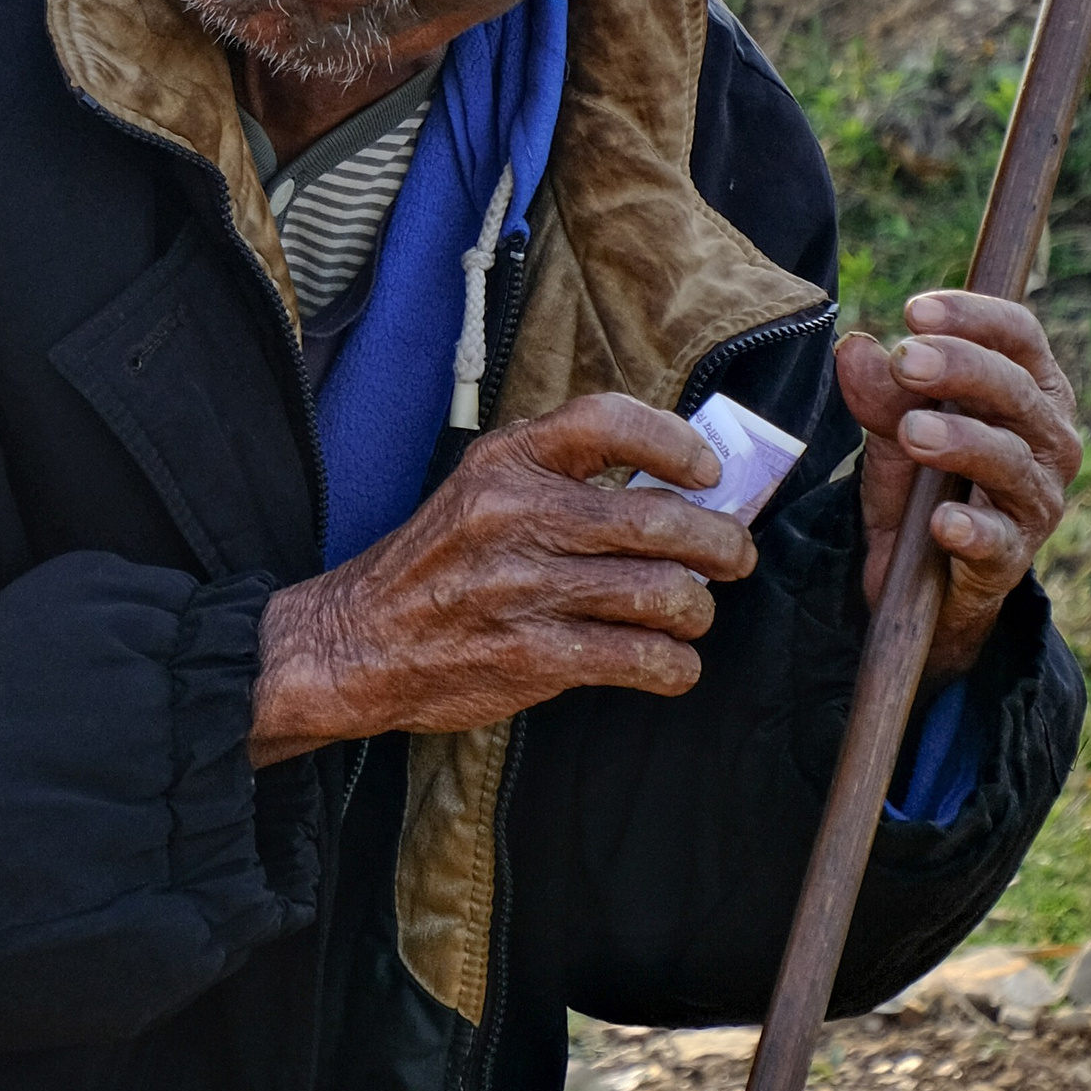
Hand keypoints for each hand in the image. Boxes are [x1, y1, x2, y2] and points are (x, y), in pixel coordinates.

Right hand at [250, 394, 756, 765]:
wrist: (355, 643)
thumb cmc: (432, 566)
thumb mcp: (478, 491)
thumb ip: (557, 477)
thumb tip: (675, 486)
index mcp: (504, 462)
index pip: (608, 423)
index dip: (675, 443)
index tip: (707, 472)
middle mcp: (516, 516)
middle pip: (660, 520)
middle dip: (721, 544)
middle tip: (734, 558)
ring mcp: (525, 589)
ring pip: (663, 593)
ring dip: (697, 610)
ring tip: (692, 615)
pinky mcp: (533, 656)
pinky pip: (640, 659)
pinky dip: (675, 667)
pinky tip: (671, 665)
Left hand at [836, 291, 1081, 682]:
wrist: (927, 578)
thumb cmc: (924, 483)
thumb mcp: (895, 433)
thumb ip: (881, 395)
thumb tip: (855, 348)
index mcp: (1029, 388)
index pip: (1019, 335)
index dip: (973, 317)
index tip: (914, 311)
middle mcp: (1048, 437)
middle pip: (1015, 390)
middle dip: (961, 369)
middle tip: (905, 361)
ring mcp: (1038, 497)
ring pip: (1010, 459)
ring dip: (961, 441)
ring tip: (912, 434)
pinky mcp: (1015, 554)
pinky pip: (999, 540)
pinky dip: (971, 531)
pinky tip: (942, 523)